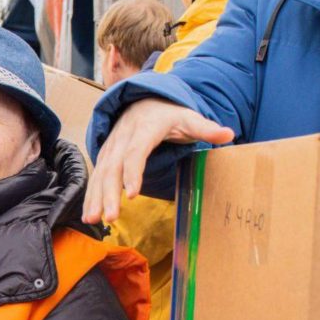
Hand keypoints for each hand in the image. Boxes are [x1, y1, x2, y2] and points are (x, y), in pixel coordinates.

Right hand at [82, 97, 232, 223]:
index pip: (136, 151)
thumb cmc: (169, 114)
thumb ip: (206, 128)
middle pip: (113, 166)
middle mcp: (123, 137)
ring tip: (93, 220)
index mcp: (145, 128)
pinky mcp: (105, 156)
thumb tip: (229, 133)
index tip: (132, 194)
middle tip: (111, 217)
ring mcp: (112, 146)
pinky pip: (96, 176)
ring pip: (101, 173)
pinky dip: (91, 195)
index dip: (132, 172)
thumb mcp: (189, 118)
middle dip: (109, 193)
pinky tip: (90, 215)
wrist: (143, 100)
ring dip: (95, 197)